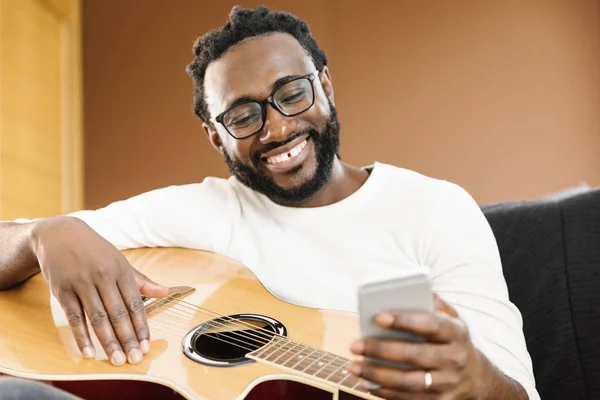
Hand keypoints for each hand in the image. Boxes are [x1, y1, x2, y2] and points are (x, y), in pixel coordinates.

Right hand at [31, 216, 167, 365]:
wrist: (59, 234)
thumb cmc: (94, 250)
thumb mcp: (119, 261)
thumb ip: (141, 281)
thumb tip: (164, 292)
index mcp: (120, 270)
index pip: (135, 303)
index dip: (141, 326)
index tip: (146, 345)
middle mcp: (102, 276)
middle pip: (118, 313)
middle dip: (128, 338)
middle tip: (135, 358)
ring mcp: (82, 283)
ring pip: (97, 317)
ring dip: (108, 341)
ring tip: (117, 359)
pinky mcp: (63, 290)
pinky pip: (74, 317)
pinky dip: (81, 336)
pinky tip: (88, 351)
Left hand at [348, 295, 484, 398]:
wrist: (476, 377)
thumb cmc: (451, 340)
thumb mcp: (451, 319)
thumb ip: (433, 304)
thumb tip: (408, 289)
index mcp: (456, 333)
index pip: (430, 325)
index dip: (404, 320)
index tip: (378, 317)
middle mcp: (454, 359)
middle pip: (414, 355)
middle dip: (381, 349)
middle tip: (355, 345)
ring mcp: (448, 383)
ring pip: (408, 381)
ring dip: (377, 374)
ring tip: (354, 365)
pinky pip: (408, 399)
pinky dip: (385, 392)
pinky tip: (366, 383)